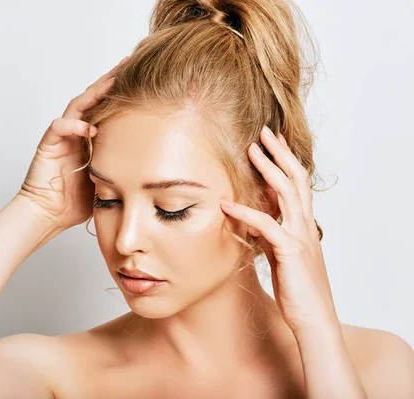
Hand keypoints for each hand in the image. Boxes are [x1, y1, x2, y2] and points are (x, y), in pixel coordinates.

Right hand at [18, 57, 128, 230]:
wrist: (48, 214)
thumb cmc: (76, 201)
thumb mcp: (109, 179)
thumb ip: (123, 165)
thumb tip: (156, 164)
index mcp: (91, 137)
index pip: (107, 107)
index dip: (122, 93)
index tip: (144, 79)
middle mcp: (76, 131)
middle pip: (93, 98)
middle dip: (110, 81)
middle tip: (128, 65)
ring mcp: (62, 135)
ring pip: (77, 106)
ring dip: (94, 94)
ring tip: (112, 82)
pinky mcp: (48, 144)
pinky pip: (59, 127)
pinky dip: (73, 125)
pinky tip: (88, 127)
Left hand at [219, 126, 339, 334]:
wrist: (314, 318)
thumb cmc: (298, 290)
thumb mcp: (282, 256)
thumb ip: (270, 236)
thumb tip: (254, 223)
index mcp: (304, 225)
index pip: (296, 184)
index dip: (285, 162)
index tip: (271, 143)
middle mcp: (304, 225)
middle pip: (294, 178)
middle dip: (279, 153)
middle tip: (264, 131)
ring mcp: (299, 236)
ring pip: (285, 192)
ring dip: (267, 168)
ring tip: (250, 150)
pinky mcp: (290, 251)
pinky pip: (266, 225)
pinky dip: (244, 212)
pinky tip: (226, 204)